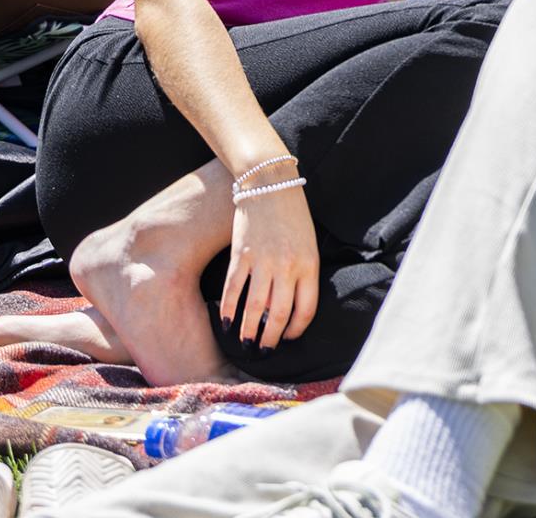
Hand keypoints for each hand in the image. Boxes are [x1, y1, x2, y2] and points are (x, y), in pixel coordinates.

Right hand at [221, 185, 320, 349]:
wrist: (271, 184)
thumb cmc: (293, 216)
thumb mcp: (309, 244)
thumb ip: (302, 272)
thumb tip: (289, 306)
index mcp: (309, 264)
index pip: (306, 309)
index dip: (296, 329)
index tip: (288, 337)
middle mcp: (288, 266)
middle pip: (279, 314)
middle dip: (271, 338)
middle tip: (264, 351)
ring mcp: (263, 261)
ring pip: (255, 307)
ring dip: (248, 330)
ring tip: (246, 343)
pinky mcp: (241, 255)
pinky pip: (234, 289)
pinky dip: (228, 309)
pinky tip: (226, 322)